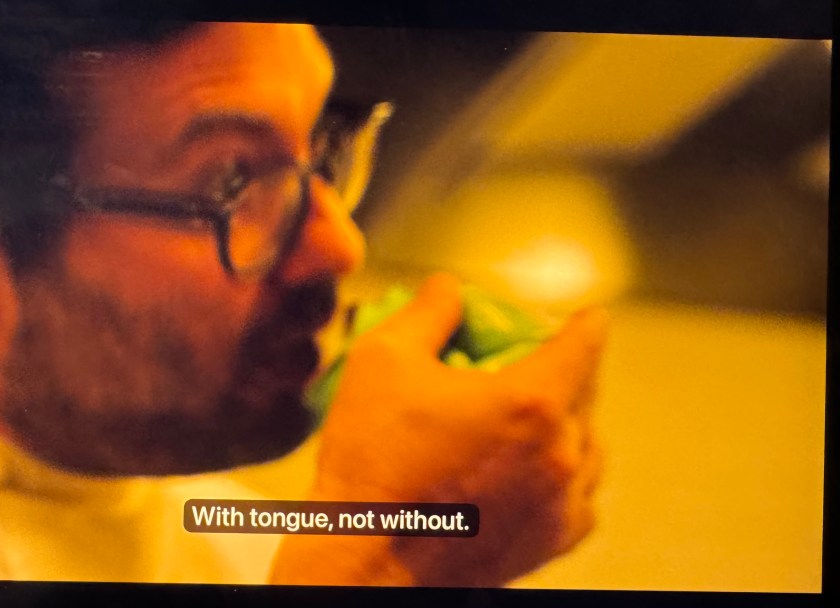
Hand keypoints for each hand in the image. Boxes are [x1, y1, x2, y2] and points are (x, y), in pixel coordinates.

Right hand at [270, 274, 607, 585]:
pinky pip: (580, 495)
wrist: (366, 560)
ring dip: (566, 424)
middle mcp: (562, 453)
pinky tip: (527, 469)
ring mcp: (562, 502)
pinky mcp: (553, 541)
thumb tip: (449, 288)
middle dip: (561, 371)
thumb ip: (426, 311)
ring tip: (524, 419)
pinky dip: (563, 474)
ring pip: (589, 444)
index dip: (580, 322)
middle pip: (587, 391)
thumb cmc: (373, 463)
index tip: (577, 318)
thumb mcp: (382, 360)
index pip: (586, 341)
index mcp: (532, 401)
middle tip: (522, 366)